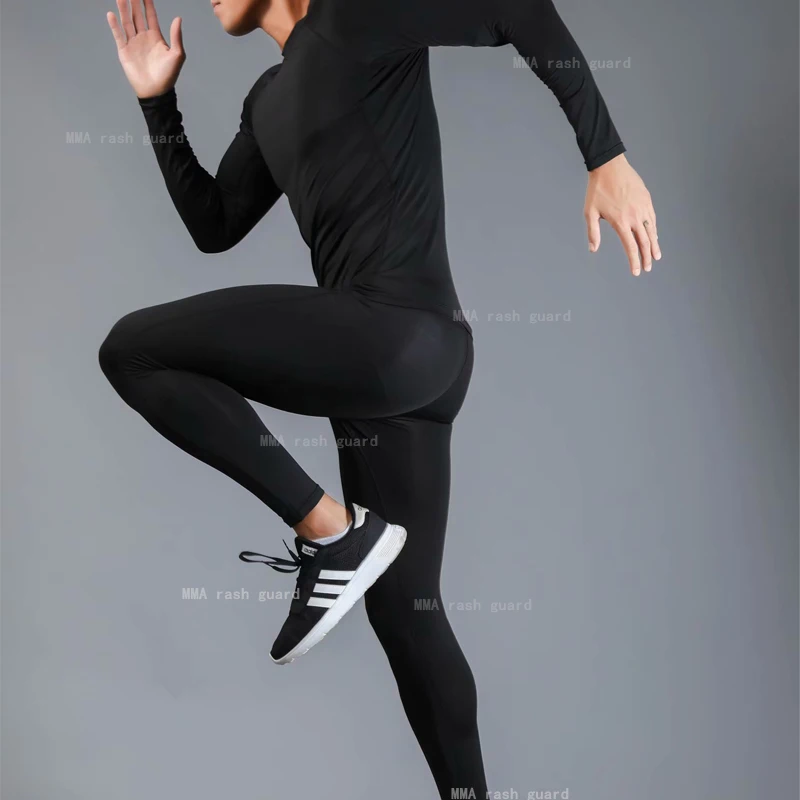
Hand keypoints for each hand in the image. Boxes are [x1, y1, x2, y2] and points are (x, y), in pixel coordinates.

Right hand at [107, 0, 184, 98]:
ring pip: (127, 22)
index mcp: (156, 37)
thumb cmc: (168, 76)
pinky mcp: (124, 51)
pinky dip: (114, 25)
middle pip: (137, 15)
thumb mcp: (177, 55)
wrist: (155, 91)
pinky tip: (111, 14)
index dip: (147, 3)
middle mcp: (143, 37)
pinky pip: (118, 35)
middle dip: (134, 2)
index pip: (150, 15)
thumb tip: (178, 18)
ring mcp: (133, 43)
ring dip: (123, 9)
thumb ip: (176, 36)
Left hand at [584, 154, 660, 275]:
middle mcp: (635, 216)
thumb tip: (593, 250)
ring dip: (654, 245)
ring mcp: (643, 207)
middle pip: (644, 242)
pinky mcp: (646, 199)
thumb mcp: (590, 212)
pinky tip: (654, 236)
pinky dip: (654, 230)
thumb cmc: (597, 190)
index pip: (631, 247)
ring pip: (652, 231)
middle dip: (646, 257)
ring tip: (656, 256)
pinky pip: (653, 218)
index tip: (637, 272)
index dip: (635, 261)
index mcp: (621, 222)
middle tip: (647, 268)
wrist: (609, 166)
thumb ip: (593, 232)